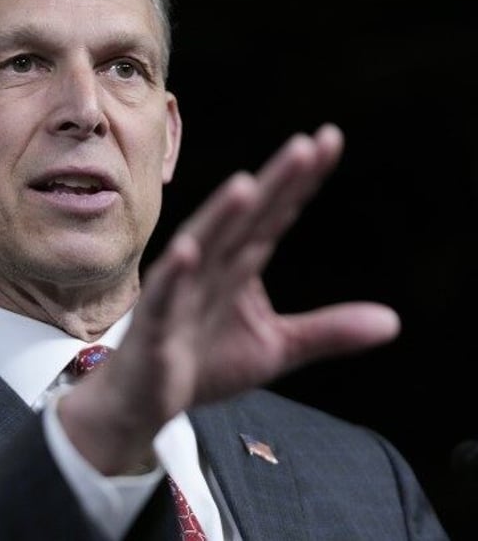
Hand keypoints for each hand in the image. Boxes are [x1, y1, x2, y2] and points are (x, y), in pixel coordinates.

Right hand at [58, 123, 399, 473]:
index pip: (275, 216)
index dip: (301, 182)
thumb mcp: (277, 347)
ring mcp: (180, 292)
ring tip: (246, 187)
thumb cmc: (202, 363)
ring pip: (202, 248)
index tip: (329, 140)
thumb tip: (393, 321)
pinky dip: (174, 274)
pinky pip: (165, 296)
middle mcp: (211, 268)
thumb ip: (328, 330)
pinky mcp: (156, 324)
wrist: (147, 399)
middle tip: (305, 147)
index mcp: (240, 267)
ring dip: (221, 217)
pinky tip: (187, 250)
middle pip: (245, 221)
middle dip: (273, 185)